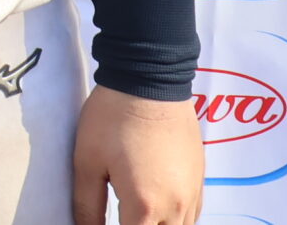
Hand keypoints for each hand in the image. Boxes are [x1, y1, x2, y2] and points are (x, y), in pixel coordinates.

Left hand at [73, 86, 201, 224]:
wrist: (149, 76)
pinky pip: (192, 214)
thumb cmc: (113, 116)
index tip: (102, 223)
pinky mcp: (200, 178)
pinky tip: (157, 209)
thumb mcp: (87, 161)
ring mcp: (192, 193)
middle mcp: (176, 206)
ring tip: (135, 214)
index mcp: (145, 207)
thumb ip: (87, 206)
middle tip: (121, 214)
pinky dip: (175, 219)